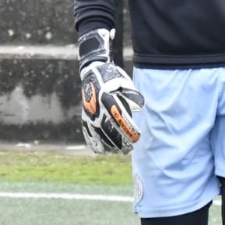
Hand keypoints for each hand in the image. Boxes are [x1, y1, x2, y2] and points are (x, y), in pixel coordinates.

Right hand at [77, 28, 144, 154]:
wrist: (93, 73)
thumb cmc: (113, 78)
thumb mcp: (125, 83)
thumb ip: (132, 95)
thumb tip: (139, 107)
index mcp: (109, 101)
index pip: (121, 121)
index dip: (129, 132)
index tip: (136, 138)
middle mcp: (98, 110)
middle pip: (110, 132)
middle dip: (120, 143)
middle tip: (128, 149)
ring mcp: (90, 115)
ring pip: (98, 136)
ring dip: (109, 146)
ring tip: (118, 151)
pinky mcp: (85, 117)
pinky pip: (88, 134)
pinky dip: (95, 144)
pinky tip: (102, 150)